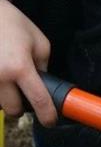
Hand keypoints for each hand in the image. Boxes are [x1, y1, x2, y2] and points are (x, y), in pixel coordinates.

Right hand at [0, 0, 55, 125]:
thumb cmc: (14, 25)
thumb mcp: (40, 44)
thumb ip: (44, 67)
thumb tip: (42, 85)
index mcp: (21, 68)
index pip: (38, 100)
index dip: (47, 115)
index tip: (50, 121)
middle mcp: (0, 76)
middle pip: (12, 110)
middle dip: (20, 107)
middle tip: (23, 95)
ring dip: (4, 99)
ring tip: (7, 80)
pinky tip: (0, 78)